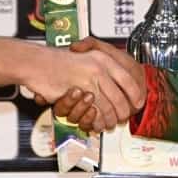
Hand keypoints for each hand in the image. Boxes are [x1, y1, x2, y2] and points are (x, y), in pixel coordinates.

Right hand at [30, 38, 144, 130]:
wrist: (38, 63)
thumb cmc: (58, 61)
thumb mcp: (85, 54)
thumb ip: (101, 65)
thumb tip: (120, 77)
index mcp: (104, 58)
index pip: (128, 79)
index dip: (136, 93)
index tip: (138, 101)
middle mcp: (100, 68)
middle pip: (121, 97)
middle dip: (124, 111)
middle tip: (124, 117)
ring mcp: (92, 81)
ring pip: (110, 107)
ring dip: (111, 118)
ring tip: (111, 122)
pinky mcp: (82, 93)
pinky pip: (96, 111)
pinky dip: (99, 121)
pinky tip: (99, 123)